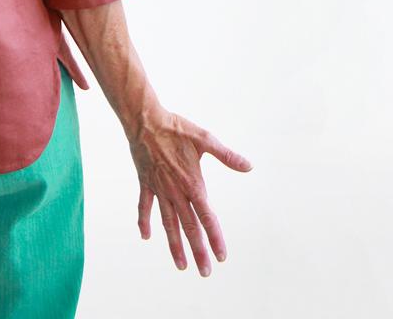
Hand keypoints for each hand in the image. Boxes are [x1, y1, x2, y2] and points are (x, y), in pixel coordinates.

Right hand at [128, 107, 251, 275]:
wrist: (145, 121)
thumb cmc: (175, 128)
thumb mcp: (204, 139)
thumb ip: (226, 155)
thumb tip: (248, 166)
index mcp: (192, 184)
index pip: (207, 218)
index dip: (215, 238)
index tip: (221, 257)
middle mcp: (176, 192)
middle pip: (189, 227)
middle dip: (198, 251)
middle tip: (205, 272)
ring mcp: (159, 189)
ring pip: (168, 223)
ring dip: (174, 245)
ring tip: (181, 265)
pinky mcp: (145, 183)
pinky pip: (144, 206)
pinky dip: (144, 221)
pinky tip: (145, 236)